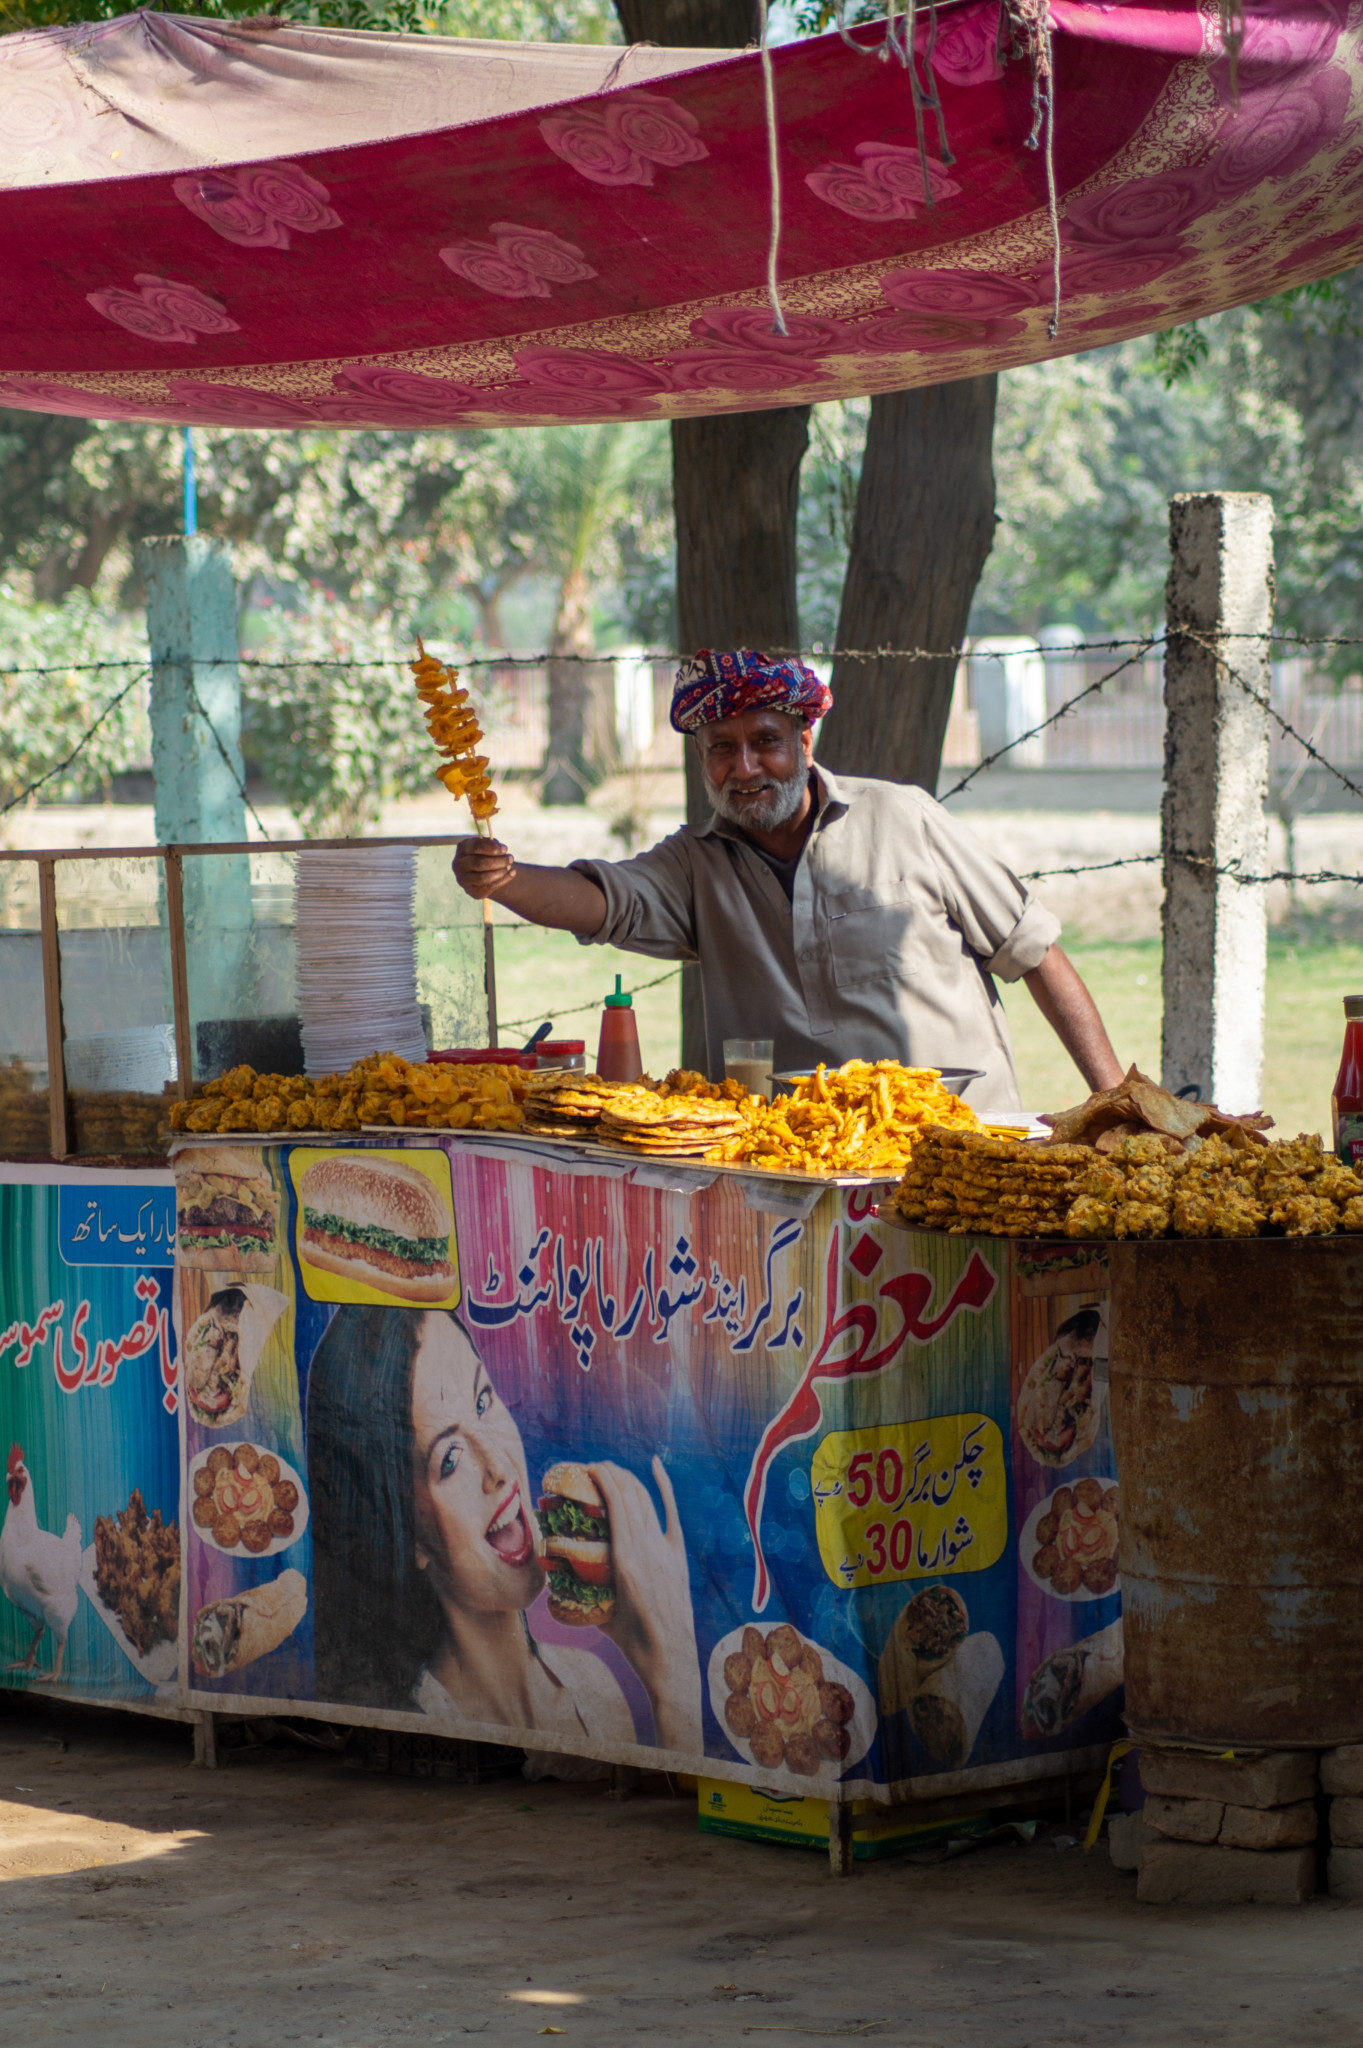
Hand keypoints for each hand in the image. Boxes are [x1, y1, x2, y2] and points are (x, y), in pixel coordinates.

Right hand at [452, 835, 514, 900]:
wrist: (483, 871)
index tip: (505, 849)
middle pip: (480, 863)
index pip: (475, 846)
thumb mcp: (488, 845)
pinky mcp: (472, 891)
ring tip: (510, 866)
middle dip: (499, 861)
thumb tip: (500, 848)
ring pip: (483, 878)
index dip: (492, 848)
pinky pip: (489, 887)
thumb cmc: (486, 854)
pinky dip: (504, 880)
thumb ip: (493, 845)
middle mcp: (458, 864)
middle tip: (511, 858)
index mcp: (462, 848)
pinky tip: (512, 873)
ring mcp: (463, 879)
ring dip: (501, 872)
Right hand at [589, 1456, 700, 1754]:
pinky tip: (656, 1465)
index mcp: (626, 1559)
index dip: (603, 1480)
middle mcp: (647, 1548)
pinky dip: (664, 1487)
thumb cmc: (630, 1641)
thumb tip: (555, 1573)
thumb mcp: (599, 1611)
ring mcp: (665, 1550)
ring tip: (613, 1470)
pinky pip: (671, 1514)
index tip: (587, 1468)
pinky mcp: (678, 1555)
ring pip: (647, 1501)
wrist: (670, 1657)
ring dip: (629, 1480)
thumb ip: (580, 1589)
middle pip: (630, 1496)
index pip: (615, 1505)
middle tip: (594, 1467)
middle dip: (612, 1474)